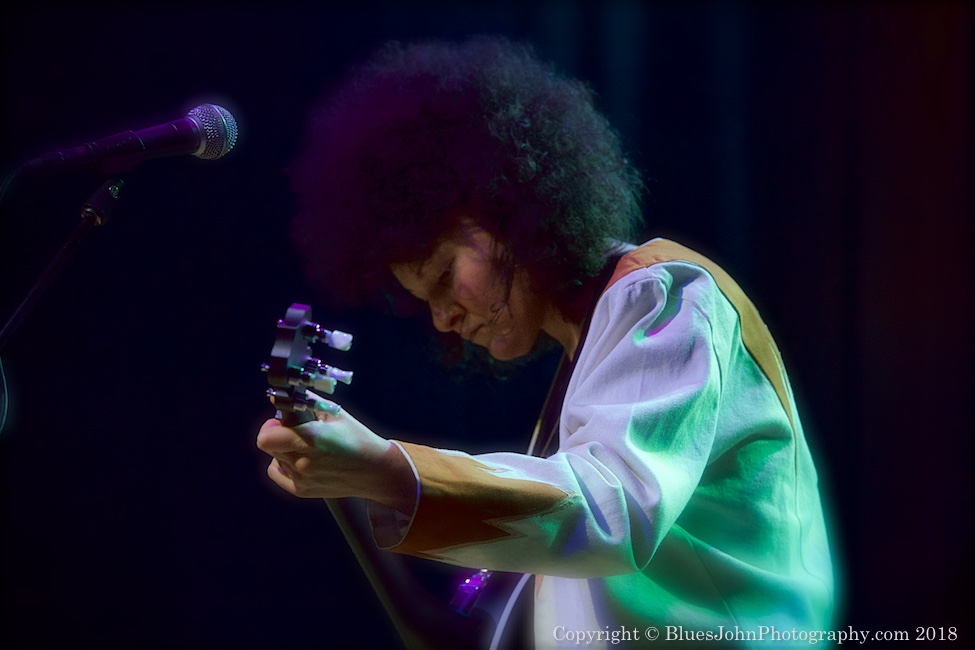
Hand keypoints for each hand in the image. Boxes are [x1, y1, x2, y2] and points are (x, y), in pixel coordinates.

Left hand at [256, 396, 415, 513]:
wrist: (376, 470)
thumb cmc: (358, 439)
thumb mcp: (336, 413)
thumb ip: (307, 402)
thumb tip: (283, 395)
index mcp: (311, 440)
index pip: (266, 438)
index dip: (270, 426)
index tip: (281, 420)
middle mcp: (303, 462)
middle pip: (271, 445)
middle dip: (280, 434)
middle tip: (298, 430)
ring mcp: (302, 479)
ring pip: (277, 458)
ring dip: (285, 449)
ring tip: (308, 446)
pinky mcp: (302, 491)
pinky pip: (278, 474)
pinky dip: (283, 465)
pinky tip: (298, 459)